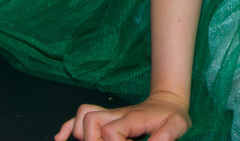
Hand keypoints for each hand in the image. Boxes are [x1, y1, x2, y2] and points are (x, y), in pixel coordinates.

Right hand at [55, 92, 190, 140]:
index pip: (112, 130)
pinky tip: (62, 138)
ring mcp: (109, 115)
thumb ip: (166, 136)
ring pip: (83, 117)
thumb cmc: (171, 115)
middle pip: (91, 121)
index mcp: (132, 117)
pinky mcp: (104, 118)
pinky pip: (79, 118)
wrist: (168, 101)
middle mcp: (116, 114)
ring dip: (83, 135)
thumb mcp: (177, 125)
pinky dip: (68, 128)